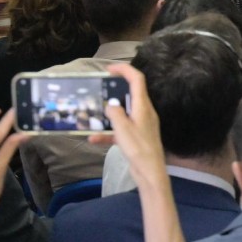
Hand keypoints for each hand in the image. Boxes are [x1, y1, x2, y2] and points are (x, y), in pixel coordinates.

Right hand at [99, 64, 167, 184]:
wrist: (150, 172)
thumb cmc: (139, 149)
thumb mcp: (123, 129)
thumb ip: (116, 114)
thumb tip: (110, 104)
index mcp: (143, 107)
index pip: (137, 80)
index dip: (124, 70)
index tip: (108, 69)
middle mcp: (144, 113)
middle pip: (130, 94)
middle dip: (113, 90)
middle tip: (97, 90)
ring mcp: (141, 125)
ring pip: (122, 113)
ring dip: (108, 114)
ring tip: (91, 113)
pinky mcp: (136, 137)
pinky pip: (120, 130)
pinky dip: (108, 133)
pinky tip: (93, 139)